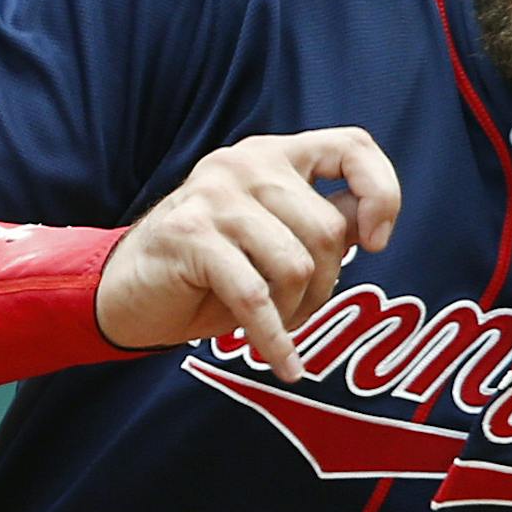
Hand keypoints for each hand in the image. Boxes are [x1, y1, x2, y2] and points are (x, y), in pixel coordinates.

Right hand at [96, 128, 401, 379]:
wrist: (129, 291)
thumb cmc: (212, 269)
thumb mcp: (275, 238)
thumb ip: (322, 224)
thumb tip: (371, 226)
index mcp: (275, 155)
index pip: (354, 148)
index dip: (381, 192)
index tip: (376, 243)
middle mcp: (246, 164)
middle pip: (327, 229)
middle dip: (325, 286)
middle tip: (299, 309)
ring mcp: (214, 196)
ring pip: (297, 265)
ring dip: (296, 311)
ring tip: (276, 324)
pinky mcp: (189, 236)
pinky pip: (255, 297)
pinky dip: (275, 339)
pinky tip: (284, 364)